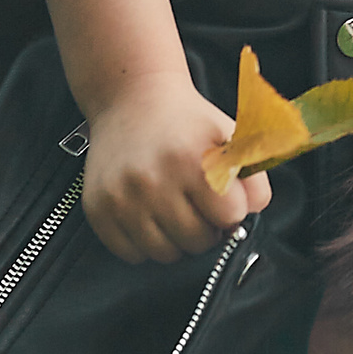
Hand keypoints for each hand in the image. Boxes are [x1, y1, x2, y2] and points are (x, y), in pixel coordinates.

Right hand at [81, 73, 270, 262]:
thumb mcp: (230, 137)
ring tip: (175, 211)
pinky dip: (145, 243)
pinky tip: (149, 216)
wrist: (132, 99)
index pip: (231, 217)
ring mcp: (122, 197)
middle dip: (206, 228)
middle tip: (198, 206)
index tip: (223, 198)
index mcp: (191, 159)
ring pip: (165, 254)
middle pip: (198, 241)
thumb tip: (249, 218)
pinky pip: (132, 254)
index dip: (232, 210)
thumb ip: (254, 178)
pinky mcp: (98, 209)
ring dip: (176, 240)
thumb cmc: (187, 123)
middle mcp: (153, 180)